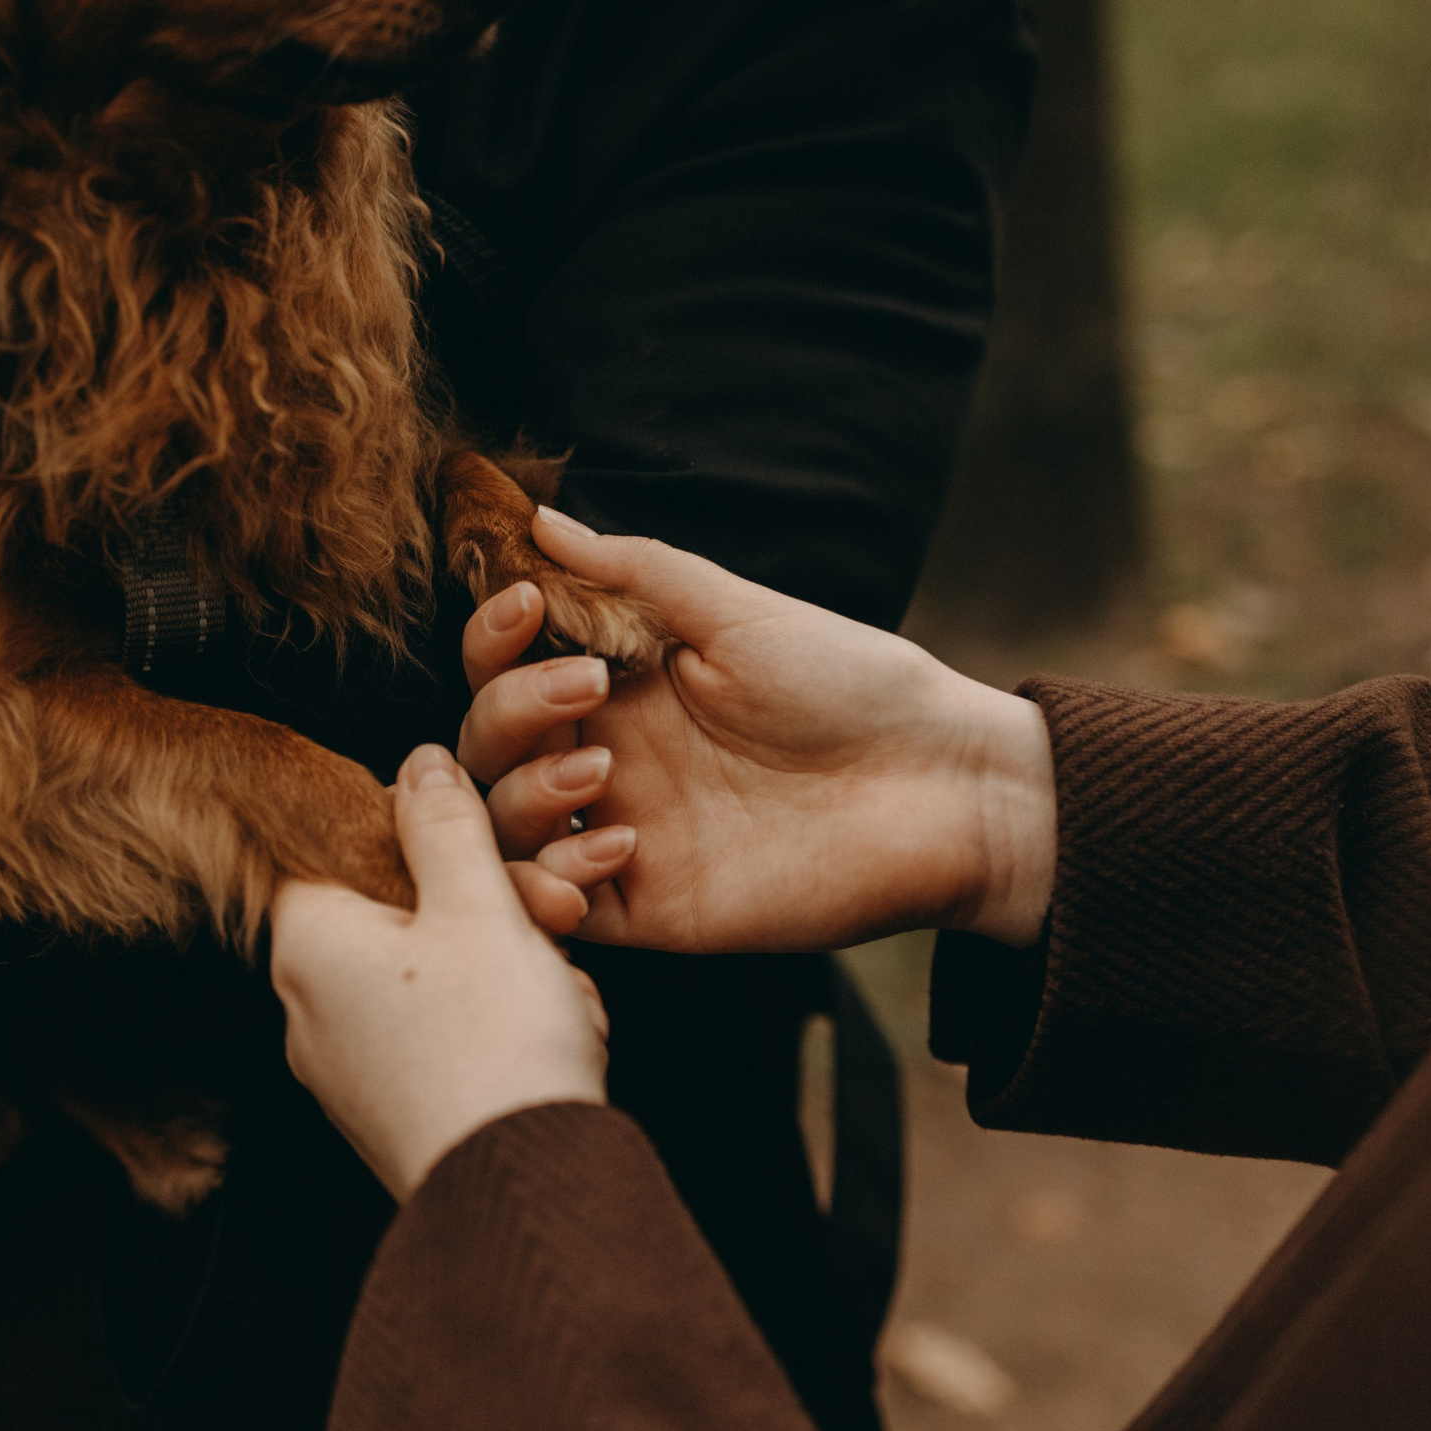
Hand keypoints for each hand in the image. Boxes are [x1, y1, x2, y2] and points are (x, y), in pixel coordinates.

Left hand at [271, 745, 608, 1201]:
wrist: (526, 1194)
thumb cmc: (494, 1047)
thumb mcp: (478, 906)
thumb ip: (446, 824)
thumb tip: (420, 761)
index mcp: (306, 944)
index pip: (342, 844)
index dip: (426, 834)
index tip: (489, 848)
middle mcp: (307, 1009)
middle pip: (401, 912)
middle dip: (491, 911)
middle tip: (551, 920)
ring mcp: (347, 1069)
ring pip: (437, 976)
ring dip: (511, 971)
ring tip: (561, 998)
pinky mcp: (391, 1112)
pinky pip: (448, 1038)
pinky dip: (505, 1029)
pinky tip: (556, 1041)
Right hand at [459, 509, 1057, 953]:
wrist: (940, 788)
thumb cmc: (853, 685)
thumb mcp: (739, 611)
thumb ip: (635, 571)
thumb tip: (540, 521)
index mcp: (622, 680)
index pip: (509, 664)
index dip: (495, 640)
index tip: (528, 610)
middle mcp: (609, 754)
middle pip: (490, 743)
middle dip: (511, 712)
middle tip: (588, 694)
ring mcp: (623, 831)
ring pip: (504, 828)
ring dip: (523, 796)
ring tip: (597, 778)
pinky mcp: (650, 908)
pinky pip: (556, 908)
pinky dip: (550, 885)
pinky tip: (611, 853)